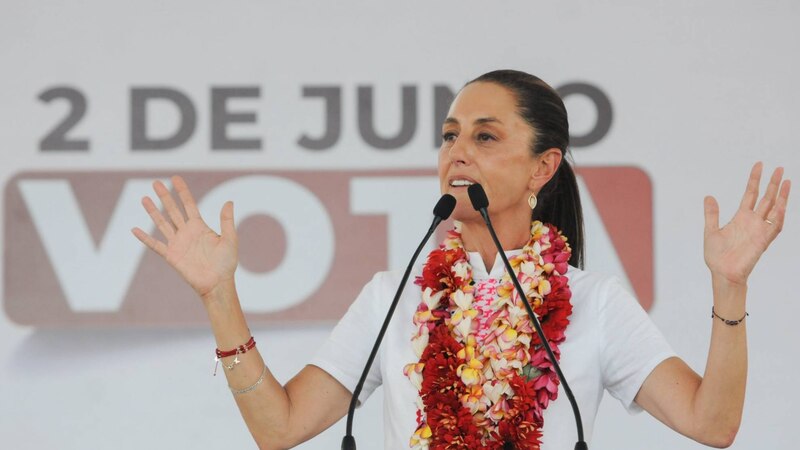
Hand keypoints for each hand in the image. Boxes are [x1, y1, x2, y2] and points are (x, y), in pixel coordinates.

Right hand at [131, 176, 237, 299]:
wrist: (217, 283)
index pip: (189, 204)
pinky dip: (145, 238)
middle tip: (156, 182)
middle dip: (164, 196)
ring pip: (162, 223)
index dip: (182, 191)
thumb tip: (228, 201)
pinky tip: (134, 230)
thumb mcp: (230, 239)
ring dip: (153, 212)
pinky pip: (155, 245)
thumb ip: (227, 221)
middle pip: (173, 210)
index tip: (175, 178)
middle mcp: (186, 232)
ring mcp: (177, 243)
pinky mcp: (171, 256)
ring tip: (144, 199)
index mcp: (200, 226)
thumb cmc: (226, 263)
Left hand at [704, 162, 790, 284]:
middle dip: (773, 184)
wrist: (722, 273)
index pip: (750, 194)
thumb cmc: (717, 256)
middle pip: (766, 198)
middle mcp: (753, 221)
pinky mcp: (763, 241)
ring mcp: (759, 230)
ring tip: (786, 181)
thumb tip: (708, 196)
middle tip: (779, 168)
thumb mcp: (711, 230)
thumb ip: (712, 214)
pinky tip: (782, 205)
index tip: (759, 165)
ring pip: (774, 209)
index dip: (754, 180)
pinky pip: (775, 227)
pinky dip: (779, 216)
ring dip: (781, 196)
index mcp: (741, 217)